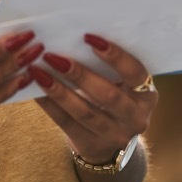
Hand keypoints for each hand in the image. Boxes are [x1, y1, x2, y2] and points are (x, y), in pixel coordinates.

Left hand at [29, 33, 157, 163]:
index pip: (136, 73)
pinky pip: (66, 123)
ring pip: (84, 112)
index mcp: (147, 96)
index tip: (90, 38)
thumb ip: (110, 68)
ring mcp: (114, 135)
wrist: (110, 143)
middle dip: (79, 74)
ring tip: (38, 72)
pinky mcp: (90, 145)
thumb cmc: (114, 100)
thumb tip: (77, 36)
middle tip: (53, 56)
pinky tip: (35, 90)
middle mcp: (136, 118)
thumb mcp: (124, 86)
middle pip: (108, 95)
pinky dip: (49, 105)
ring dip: (59, 90)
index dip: (116, 56)